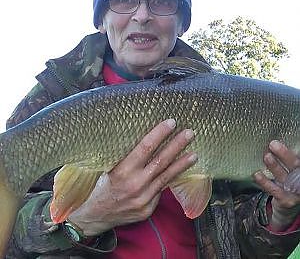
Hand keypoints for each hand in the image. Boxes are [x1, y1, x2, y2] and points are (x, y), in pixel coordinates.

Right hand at [67, 119, 196, 235]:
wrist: (95, 216)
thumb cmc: (101, 186)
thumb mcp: (107, 167)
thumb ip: (125, 157)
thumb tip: (145, 139)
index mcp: (122, 171)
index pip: (145, 147)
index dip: (160, 134)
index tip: (171, 123)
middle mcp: (135, 184)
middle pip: (161, 161)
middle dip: (177, 145)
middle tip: (189, 133)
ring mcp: (143, 199)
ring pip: (166, 177)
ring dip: (181, 164)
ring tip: (194, 154)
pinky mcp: (148, 209)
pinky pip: (161, 191)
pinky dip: (170, 179)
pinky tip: (178, 172)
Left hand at [254, 140, 299, 230]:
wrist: (287, 202)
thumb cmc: (287, 178)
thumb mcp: (289, 166)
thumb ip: (284, 156)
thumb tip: (271, 140)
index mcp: (299, 168)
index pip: (297, 158)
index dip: (291, 151)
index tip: (279, 139)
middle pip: (295, 165)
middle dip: (284, 154)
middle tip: (273, 144)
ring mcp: (296, 191)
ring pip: (284, 177)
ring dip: (274, 166)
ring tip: (266, 157)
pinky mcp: (286, 200)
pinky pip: (275, 190)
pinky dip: (265, 182)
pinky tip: (257, 175)